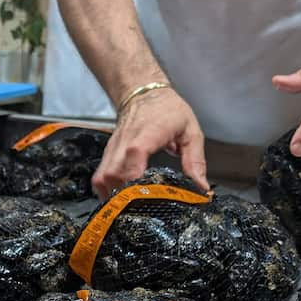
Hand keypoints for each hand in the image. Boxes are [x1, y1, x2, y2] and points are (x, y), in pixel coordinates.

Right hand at [93, 88, 207, 200]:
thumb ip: (195, 160)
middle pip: (114, 173)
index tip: (144, 195)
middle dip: (125, 195)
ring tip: (129, 206)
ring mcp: (114, 148)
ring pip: (103, 177)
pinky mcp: (108, 154)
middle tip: (141, 208)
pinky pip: (99, 176)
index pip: (134, 155)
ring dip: (114, 194)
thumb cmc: (167, 110)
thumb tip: (201, 187)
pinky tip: (119, 198)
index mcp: (148, 134)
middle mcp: (126, 142)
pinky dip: (106, 190)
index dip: (135, 177)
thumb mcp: (190, 131)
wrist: (143, 92)